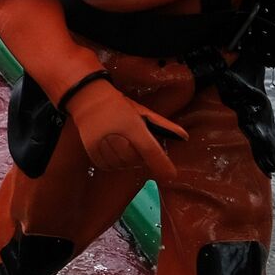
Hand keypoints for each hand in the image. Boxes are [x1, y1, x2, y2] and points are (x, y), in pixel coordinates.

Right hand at [65, 77, 185, 181]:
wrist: (89, 99)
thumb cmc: (120, 106)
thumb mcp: (143, 112)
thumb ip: (164, 126)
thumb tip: (185, 137)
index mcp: (133, 125)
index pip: (150, 149)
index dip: (161, 164)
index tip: (171, 175)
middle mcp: (117, 136)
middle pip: (136, 160)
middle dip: (139, 156)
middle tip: (134, 142)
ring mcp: (102, 145)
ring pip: (123, 165)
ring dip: (126, 160)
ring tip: (121, 144)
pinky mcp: (92, 151)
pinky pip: (109, 167)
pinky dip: (114, 162)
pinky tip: (112, 149)